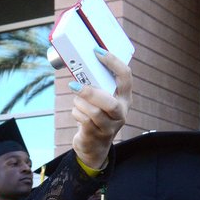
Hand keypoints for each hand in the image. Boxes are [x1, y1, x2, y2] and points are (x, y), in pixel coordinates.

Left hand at [70, 49, 130, 169]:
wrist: (94, 147)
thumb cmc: (96, 118)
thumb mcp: (102, 102)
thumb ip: (97, 88)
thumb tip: (80, 68)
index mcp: (125, 98)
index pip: (126, 77)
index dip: (113, 62)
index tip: (97, 52)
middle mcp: (121, 113)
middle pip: (109, 102)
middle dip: (90, 93)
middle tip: (74, 85)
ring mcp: (110, 126)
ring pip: (93, 112)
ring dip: (79, 104)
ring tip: (76, 101)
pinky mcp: (96, 135)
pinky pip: (84, 120)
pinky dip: (76, 113)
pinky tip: (76, 112)